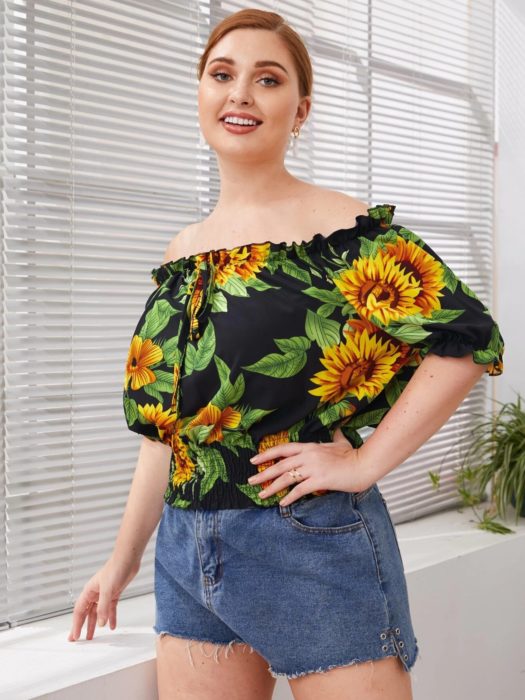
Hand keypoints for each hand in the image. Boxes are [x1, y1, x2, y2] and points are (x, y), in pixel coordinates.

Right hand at [67, 556, 139, 641]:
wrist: (128, 559)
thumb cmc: (115, 568)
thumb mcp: (108, 590)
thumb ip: (104, 607)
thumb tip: (101, 623)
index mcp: (89, 591)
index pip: (79, 611)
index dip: (76, 624)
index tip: (75, 636)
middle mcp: (95, 593)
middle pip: (86, 613)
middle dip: (82, 626)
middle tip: (77, 639)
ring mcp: (104, 594)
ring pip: (98, 613)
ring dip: (95, 624)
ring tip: (93, 637)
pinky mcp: (114, 593)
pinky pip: (110, 609)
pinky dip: (111, 618)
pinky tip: (112, 626)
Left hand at [247, 427, 373, 505]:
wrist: (364, 465)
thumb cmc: (353, 455)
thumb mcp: (340, 443)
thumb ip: (335, 438)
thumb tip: (337, 431)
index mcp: (309, 447)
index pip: (283, 449)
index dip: (267, 454)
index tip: (254, 460)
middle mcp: (308, 456)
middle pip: (280, 465)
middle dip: (263, 474)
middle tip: (251, 481)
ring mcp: (313, 468)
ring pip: (286, 478)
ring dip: (272, 488)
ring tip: (262, 495)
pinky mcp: (319, 480)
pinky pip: (300, 490)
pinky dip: (290, 497)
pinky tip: (283, 504)